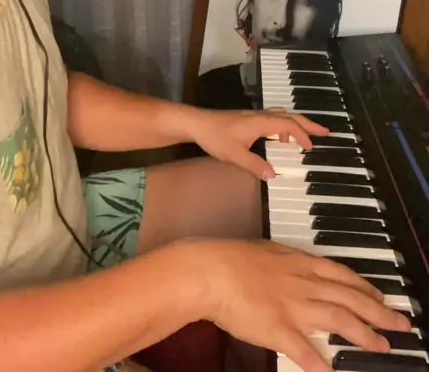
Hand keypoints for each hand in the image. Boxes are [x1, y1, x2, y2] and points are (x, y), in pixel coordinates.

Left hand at [191, 107, 327, 178]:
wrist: (197, 123)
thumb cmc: (215, 137)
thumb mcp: (234, 155)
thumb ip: (255, 165)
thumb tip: (273, 176)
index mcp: (261, 122)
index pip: (288, 125)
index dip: (302, 135)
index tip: (311, 148)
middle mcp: (261, 116)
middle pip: (290, 116)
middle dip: (308, 124)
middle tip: (325, 131)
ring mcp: (254, 116)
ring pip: (282, 116)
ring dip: (296, 124)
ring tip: (304, 137)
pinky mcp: (248, 118)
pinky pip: (273, 118)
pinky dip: (283, 125)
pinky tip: (279, 137)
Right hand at [199, 239, 409, 371]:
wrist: (211, 270)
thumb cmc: (233, 258)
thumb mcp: (268, 251)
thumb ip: (288, 262)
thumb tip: (302, 267)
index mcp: (299, 263)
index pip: (343, 275)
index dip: (366, 287)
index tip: (382, 298)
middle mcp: (302, 283)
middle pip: (350, 297)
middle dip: (379, 311)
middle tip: (401, 324)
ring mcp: (292, 306)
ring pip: (338, 319)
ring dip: (364, 333)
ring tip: (383, 346)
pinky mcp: (277, 329)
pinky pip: (304, 350)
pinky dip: (320, 362)